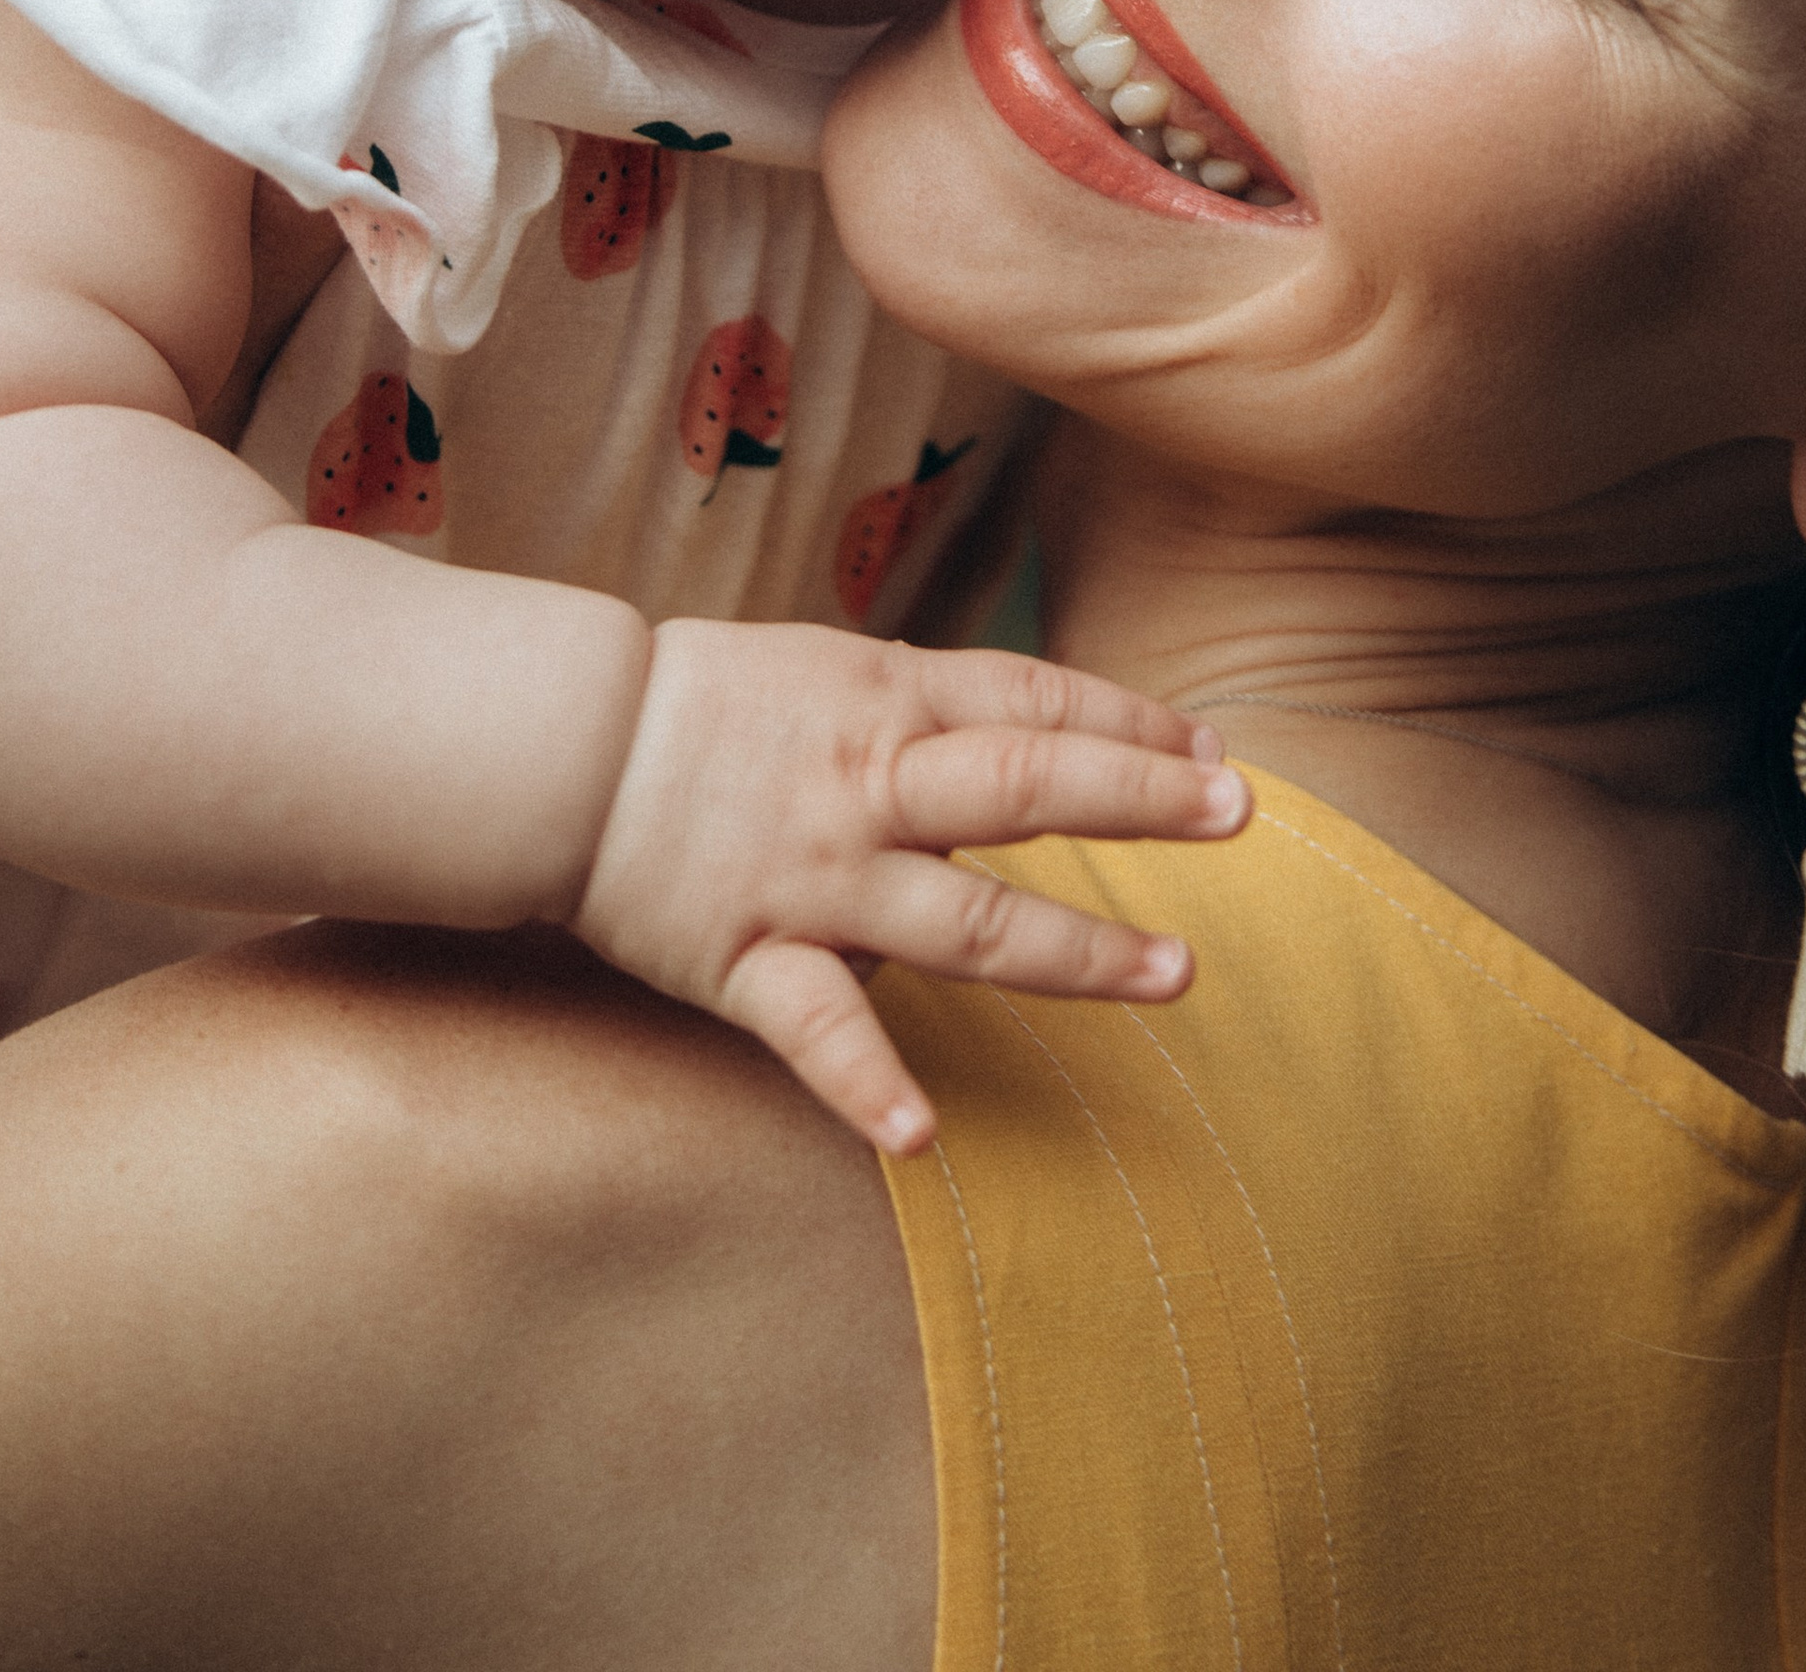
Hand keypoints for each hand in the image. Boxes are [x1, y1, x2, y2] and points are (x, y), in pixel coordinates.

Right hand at [570, 621, 1246, 1153]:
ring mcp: (815, 876)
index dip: (1129, 723)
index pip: (1033, 702)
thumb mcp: (825, 670)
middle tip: (1239, 816)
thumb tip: (1018, 731)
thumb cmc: (701, 704)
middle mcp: (867, 785)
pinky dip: (866, 1083)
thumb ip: (919, 707)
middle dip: (1138, 798)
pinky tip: (922, 1136)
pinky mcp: (750, 959)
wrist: (566, 745)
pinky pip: (817, 1029)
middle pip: (1023, 787)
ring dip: (1073, 954)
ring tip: (1173, 976)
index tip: (1213, 752)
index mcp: (886, 699)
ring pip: (963, 919)